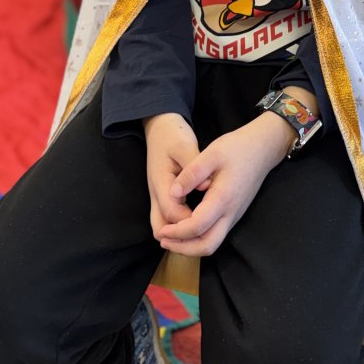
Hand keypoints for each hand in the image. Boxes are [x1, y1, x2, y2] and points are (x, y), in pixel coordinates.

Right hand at [143, 114, 205, 240]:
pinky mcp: (162, 197)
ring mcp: (157, 197)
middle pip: (160, 228)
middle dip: (180, 234)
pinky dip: (179, 223)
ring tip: (202, 227)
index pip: (171, 212)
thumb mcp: (184, 146)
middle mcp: (155, 194)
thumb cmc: (173, 136)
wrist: (159, 128)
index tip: (207, 218)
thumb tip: (206, 186)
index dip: (189, 221)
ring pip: (161, 225)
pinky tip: (197, 218)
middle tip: (204, 229)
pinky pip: (167, 218)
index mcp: (160, 183)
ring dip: (178, 231)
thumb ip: (193, 167)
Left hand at [156, 114, 293, 256]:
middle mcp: (230, 213)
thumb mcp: (212, 153)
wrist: (264, 149)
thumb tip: (173, 193)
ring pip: (212, 243)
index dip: (177, 232)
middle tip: (163, 240)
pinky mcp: (234, 213)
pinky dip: (198, 238)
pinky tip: (185, 228)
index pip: (197, 226)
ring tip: (171, 237)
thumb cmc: (238, 148)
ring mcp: (234, 215)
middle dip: (183, 248)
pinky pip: (216, 234)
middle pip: (207, 246)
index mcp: (223, 198)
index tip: (161, 230)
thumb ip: (191, 173)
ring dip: (190, 245)